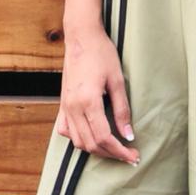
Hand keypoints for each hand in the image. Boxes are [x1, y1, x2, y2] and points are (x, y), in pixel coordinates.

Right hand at [55, 22, 140, 165]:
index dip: (120, 152)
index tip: (134, 156)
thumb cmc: (102, 54)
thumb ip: (122, 110)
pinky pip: (66, 131)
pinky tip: (92, 136)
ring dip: (96, 149)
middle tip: (129, 155)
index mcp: (87, 102)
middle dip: (111, 154)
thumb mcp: (117, 80)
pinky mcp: (62, 104)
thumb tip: (128, 135)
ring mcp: (64, 107)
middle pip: (90, 144)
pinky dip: (79, 139)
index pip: (104, 138)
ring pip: (78, 141)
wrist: (81, 38)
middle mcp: (73, 108)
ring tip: (114, 148)